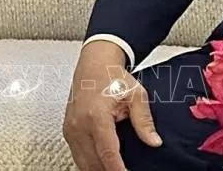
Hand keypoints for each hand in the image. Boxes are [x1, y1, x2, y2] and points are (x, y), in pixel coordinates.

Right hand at [63, 42, 160, 170]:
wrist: (93, 63)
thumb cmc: (112, 76)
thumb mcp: (135, 94)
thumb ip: (144, 120)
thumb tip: (154, 141)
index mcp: (96, 115)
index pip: (108, 153)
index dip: (118, 170)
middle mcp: (80, 124)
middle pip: (94, 162)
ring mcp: (71, 129)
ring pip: (83, 163)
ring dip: (99, 169)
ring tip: (116, 169)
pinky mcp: (68, 131)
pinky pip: (78, 156)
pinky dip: (90, 164)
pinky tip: (102, 165)